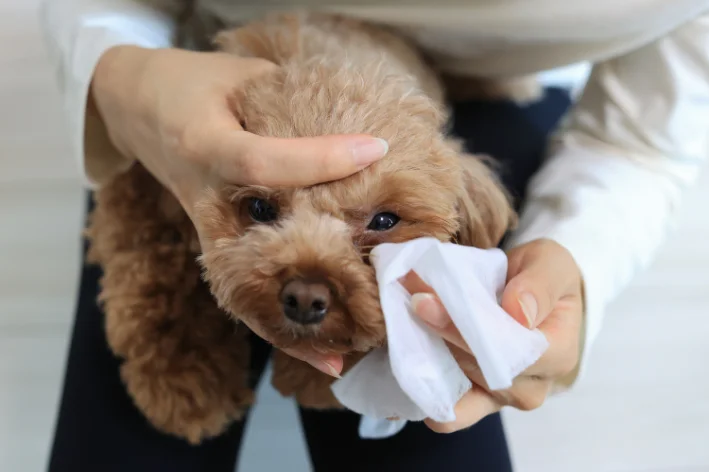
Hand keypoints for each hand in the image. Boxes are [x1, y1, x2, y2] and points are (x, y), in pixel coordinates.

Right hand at [91, 46, 387, 376]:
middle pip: (255, 246)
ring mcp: (207, 230)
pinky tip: (314, 350)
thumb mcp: (236, 74)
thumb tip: (351, 121)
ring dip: (291, 326)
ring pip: (245, 289)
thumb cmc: (190, 84)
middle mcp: (204, 200)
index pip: (264, 162)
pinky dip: (276, 325)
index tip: (377, 148)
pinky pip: (244, 291)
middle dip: (312, 264)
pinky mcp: (214, 244)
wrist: (134, 107)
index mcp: (203, 147)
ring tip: (338, 355)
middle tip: (367, 294)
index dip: (321, 159)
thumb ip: (288, 94)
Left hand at [401, 238, 583, 432]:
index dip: (461, 330)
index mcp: (557, 354)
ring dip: (426, 357)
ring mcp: (501, 398)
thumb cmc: (545, 277)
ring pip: (458, 392)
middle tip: (405, 297)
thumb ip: (540, 284)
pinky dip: (426, 387)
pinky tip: (407, 360)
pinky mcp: (476, 399)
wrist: (534, 294)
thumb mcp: (551, 264)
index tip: (425, 302)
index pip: (507, 352)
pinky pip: (450, 409)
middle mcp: (530, 387)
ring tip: (402, 319)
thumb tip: (518, 312)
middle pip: (476, 370)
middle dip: (437, 334)